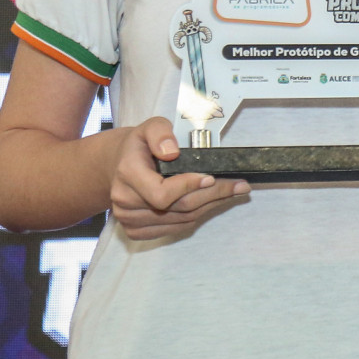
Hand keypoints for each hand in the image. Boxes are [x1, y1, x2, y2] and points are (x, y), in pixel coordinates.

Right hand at [107, 117, 248, 240]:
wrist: (118, 165)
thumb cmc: (140, 146)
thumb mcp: (149, 126)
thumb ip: (160, 133)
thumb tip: (171, 151)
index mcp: (128, 174)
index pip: (162, 193)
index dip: (189, 187)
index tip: (211, 177)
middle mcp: (125, 201)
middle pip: (178, 208)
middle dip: (214, 196)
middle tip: (240, 186)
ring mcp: (130, 220)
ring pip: (181, 220)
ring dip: (210, 207)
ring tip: (233, 193)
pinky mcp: (137, 231)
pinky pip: (176, 228)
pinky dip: (197, 217)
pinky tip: (212, 203)